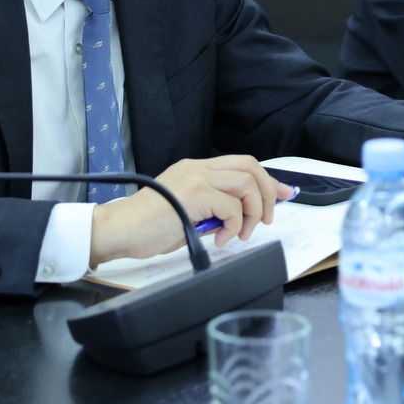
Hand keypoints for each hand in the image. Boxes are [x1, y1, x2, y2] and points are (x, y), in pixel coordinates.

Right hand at [88, 154, 285, 267]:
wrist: (119, 230)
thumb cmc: (147, 227)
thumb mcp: (187, 213)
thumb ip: (212, 210)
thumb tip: (239, 220)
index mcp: (196, 169)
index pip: (242, 164)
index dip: (267, 179)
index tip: (284, 194)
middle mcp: (197, 168)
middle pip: (250, 166)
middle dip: (267, 192)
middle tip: (266, 219)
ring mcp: (195, 178)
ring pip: (246, 183)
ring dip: (252, 211)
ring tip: (241, 233)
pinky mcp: (193, 194)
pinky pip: (232, 206)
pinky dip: (235, 225)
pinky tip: (221, 239)